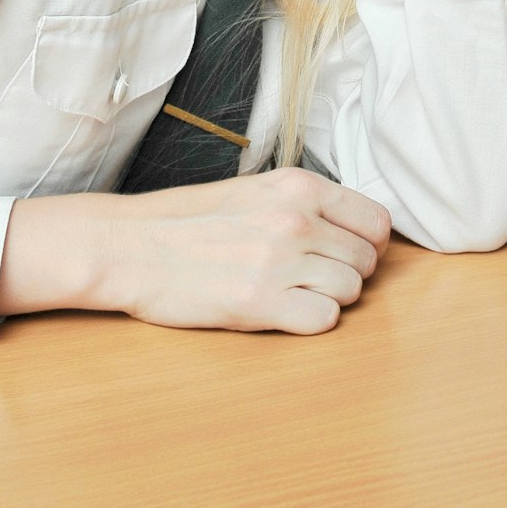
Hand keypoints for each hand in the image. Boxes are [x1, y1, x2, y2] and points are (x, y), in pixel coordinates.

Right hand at [0, 169, 390, 335]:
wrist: (130, 245)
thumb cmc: (185, 220)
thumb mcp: (253, 189)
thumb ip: (303, 204)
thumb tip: (351, 229)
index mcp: (297, 185)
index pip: (376, 220)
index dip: (369, 242)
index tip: (350, 252)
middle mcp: (296, 219)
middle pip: (366, 261)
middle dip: (346, 273)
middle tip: (310, 277)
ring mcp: (281, 261)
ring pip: (351, 292)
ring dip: (328, 298)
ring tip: (289, 292)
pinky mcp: (262, 303)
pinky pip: (324, 321)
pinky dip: (308, 321)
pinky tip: (279, 310)